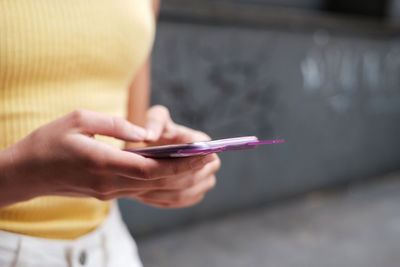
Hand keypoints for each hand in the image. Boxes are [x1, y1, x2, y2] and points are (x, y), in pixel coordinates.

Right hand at [0, 109, 213, 207]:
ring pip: (151, 189)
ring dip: (179, 180)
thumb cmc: (49, 140)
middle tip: (211, 160)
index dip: (179, 164)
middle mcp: (109, 183)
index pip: (150, 169)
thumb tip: (144, 133)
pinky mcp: (107, 194)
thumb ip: (115, 124)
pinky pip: (141, 192)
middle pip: (157, 182)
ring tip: (201, 168)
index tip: (202, 154)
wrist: (27, 172)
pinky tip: (177, 176)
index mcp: (102, 162)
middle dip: (187, 172)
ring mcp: (108, 192)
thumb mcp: (79, 119)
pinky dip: (163, 185)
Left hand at [131, 105, 220, 207]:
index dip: (181, 162)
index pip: (199, 155)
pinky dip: (164, 200)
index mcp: (204, 141)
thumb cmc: (158, 130)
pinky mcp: (196, 194)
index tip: (157, 166)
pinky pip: (181, 201)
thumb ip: (154, 122)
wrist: (157, 147)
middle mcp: (211, 163)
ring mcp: (206, 181)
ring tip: (139, 191)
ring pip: (186, 192)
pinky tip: (145, 196)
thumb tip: (149, 137)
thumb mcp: (155, 118)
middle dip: (169, 181)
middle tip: (144, 183)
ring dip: (163, 193)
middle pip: (193, 178)